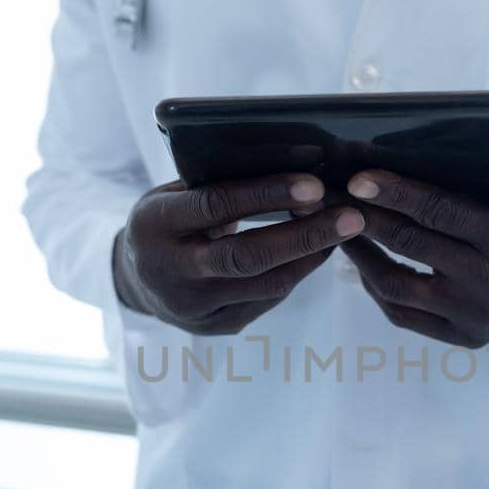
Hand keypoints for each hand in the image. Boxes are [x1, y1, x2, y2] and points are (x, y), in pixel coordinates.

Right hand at [113, 173, 363, 333]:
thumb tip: (292, 161)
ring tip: (344, 229)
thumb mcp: (176, 192)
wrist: (137, 278)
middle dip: (305, 236)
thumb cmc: (170, 218)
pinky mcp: (216, 327)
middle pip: (246, 257)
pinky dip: (297, 272)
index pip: (215, 206)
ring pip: (265, 285)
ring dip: (311, 255)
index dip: (266, 195)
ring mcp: (192, 306)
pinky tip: (318, 250)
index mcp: (152, 224)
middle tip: (351, 217)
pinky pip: (267, 299)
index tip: (314, 185)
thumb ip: (216, 182)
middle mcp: (168, 270)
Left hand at [341, 170, 488, 347]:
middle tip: (331, 198)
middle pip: (410, 246)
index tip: (357, 178)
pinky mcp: (464, 338)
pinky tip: (363, 263)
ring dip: (360, 255)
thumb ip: (465, 193)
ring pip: (396, 286)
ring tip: (340, 229)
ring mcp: (476, 317)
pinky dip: (376, 287)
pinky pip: (403, 315)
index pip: (439, 211)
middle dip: (364, 218)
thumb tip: (392, 165)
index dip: (394, 193)